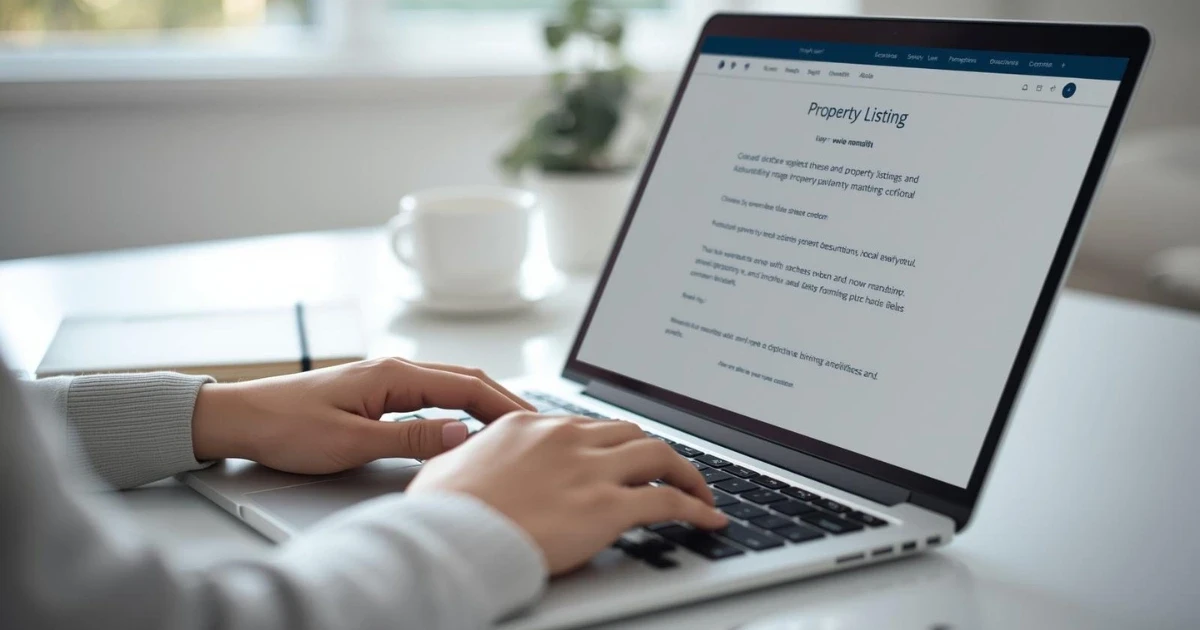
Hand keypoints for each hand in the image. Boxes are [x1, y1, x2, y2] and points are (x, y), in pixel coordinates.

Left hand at [191, 357, 534, 472]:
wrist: (240, 419)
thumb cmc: (286, 427)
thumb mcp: (352, 443)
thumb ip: (411, 439)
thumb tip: (463, 434)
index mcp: (394, 374)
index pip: (467, 385)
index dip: (505, 406)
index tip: (534, 425)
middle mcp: (395, 369)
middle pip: (467, 380)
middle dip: (505, 401)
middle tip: (537, 427)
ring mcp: (387, 380)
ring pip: (451, 387)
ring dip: (484, 404)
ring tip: (512, 429)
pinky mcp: (377, 394)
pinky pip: (432, 397)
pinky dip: (459, 409)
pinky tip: (467, 427)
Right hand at [408, 413, 728, 574]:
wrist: (451, 536)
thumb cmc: (443, 510)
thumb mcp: (450, 465)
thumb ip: (473, 455)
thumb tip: (467, 458)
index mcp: (530, 424)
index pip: (586, 426)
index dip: (611, 443)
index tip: (622, 457)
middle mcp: (566, 438)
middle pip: (628, 432)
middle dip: (652, 451)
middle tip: (667, 470)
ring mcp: (590, 469)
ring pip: (658, 454)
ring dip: (685, 472)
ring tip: (698, 491)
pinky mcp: (608, 506)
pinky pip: (669, 500)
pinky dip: (696, 507)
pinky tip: (709, 518)